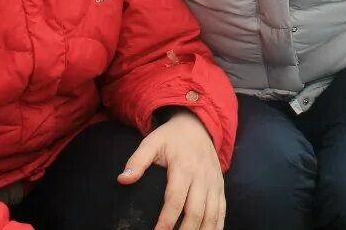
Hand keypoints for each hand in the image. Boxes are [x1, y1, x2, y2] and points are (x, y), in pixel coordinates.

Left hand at [119, 109, 223, 229]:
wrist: (198, 125)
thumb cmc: (171, 137)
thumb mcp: (152, 142)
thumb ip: (137, 161)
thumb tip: (122, 180)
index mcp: (184, 167)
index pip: (175, 200)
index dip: (166, 221)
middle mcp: (202, 177)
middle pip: (195, 212)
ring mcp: (214, 183)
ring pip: (212, 215)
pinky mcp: (220, 187)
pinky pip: (222, 211)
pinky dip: (217, 227)